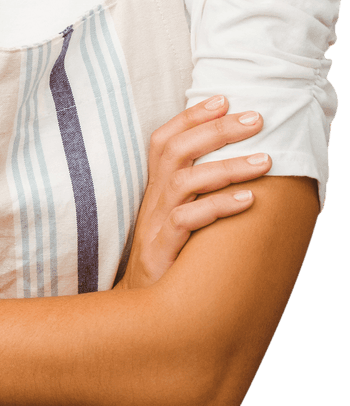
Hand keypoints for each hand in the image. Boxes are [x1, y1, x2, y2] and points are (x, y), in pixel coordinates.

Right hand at [119, 96, 270, 289]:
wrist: (141, 307)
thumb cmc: (167, 256)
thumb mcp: (175, 216)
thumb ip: (195, 188)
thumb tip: (234, 160)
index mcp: (155, 186)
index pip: (165, 139)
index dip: (191, 116)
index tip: (224, 99)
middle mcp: (153, 198)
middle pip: (177, 150)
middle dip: (216, 130)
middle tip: (256, 119)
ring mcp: (155, 223)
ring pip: (185, 182)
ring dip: (227, 166)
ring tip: (265, 159)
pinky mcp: (161, 250)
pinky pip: (188, 221)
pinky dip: (219, 206)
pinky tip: (249, 199)